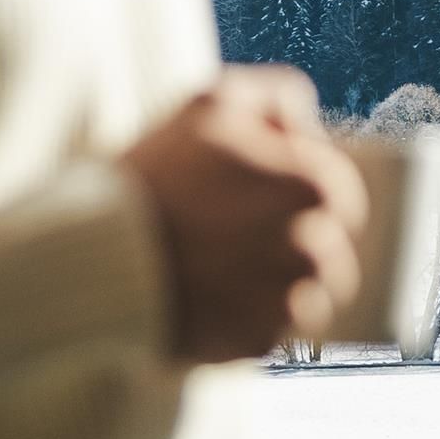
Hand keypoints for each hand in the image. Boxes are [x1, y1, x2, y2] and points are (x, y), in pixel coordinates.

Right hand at [120, 66, 367, 364]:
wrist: (98, 253)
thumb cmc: (158, 172)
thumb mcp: (212, 101)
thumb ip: (276, 96)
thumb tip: (308, 127)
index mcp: (312, 186)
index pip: (341, 194)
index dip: (304, 191)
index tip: (264, 194)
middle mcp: (312, 249)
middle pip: (330, 249)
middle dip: (296, 240)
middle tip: (241, 233)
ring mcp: (286, 301)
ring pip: (310, 296)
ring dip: (280, 283)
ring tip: (228, 268)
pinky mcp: (257, 342)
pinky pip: (275, 330)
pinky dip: (252, 317)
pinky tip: (214, 297)